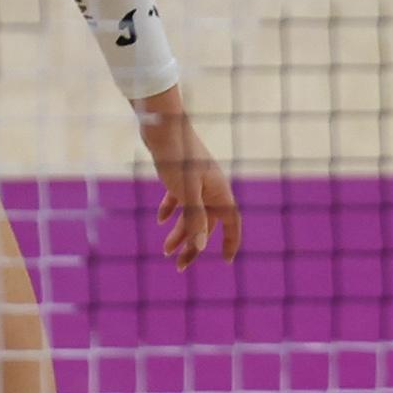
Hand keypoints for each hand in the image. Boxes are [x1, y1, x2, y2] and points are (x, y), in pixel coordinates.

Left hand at [133, 88, 242, 269]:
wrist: (163, 126)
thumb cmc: (178, 157)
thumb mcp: (186, 192)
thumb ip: (194, 219)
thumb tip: (201, 247)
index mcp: (219, 192)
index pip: (232, 223)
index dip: (231, 242)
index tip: (227, 261)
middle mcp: (212, 188)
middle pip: (207, 224)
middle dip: (194, 245)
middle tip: (179, 266)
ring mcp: (197, 181)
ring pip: (192, 214)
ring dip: (180, 232)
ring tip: (165, 250)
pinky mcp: (181, 174)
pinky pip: (181, 199)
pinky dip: (171, 211)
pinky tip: (160, 220)